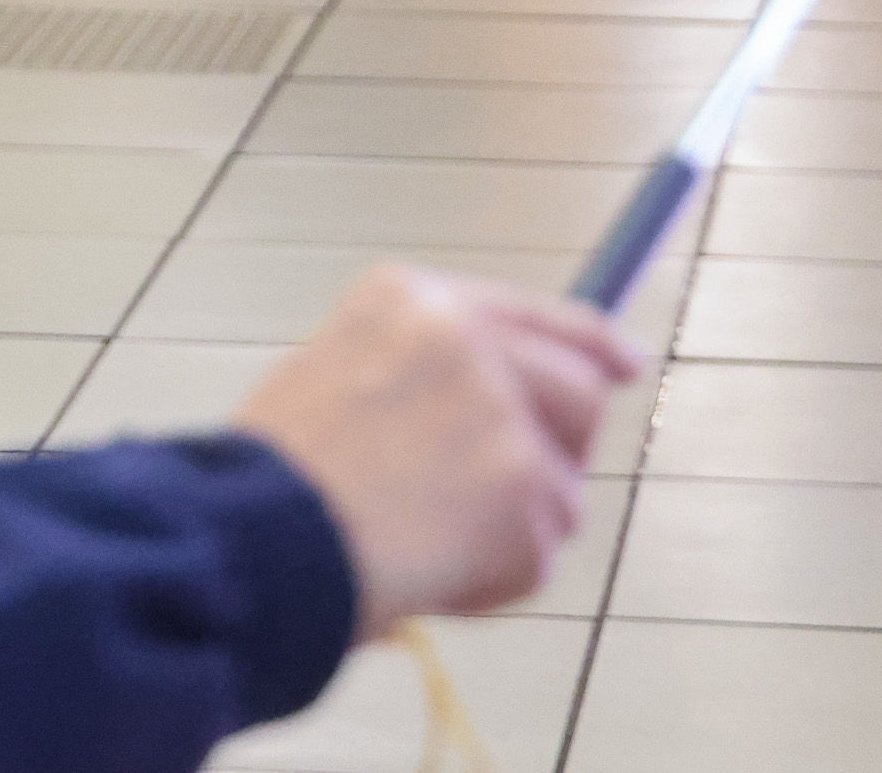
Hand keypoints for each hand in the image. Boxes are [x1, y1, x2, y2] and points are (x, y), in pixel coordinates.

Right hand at [234, 268, 636, 631]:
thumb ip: (425, 379)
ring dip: (513, 533)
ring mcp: (501, 409)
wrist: (254, 536)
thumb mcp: (340, 376)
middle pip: (579, 392)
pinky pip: (538, 556)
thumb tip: (511, 415)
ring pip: (562, 489)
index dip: (591, 344)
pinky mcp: (522, 484)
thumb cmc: (276, 479)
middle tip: (507, 506)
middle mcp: (465, 336)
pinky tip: (426, 578)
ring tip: (426, 547)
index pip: (535, 312)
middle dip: (558, 454)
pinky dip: (492, 584)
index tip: (627, 363)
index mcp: (412, 299)